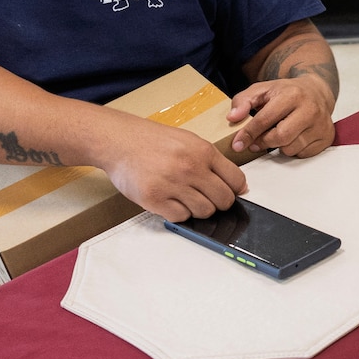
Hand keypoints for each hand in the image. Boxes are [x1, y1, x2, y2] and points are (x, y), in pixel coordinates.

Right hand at [100, 117, 247, 221]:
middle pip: (223, 200)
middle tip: (206, 198)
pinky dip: (178, 213)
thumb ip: (213, 162)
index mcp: (204, 151)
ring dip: (198, 209)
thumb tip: (238, 187)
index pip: (236, 180)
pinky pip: (180, 217)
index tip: (229, 193)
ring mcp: (173, 184)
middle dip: (219, 203)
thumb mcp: (190, 141)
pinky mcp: (154, 199)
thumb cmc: (154, 141)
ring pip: (204, 212)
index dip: (235, 190)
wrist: (120, 141)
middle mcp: (191, 168)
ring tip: (185, 198)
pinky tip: (171, 201)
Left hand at [227, 77, 335, 156]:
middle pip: (280, 137)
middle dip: (264, 143)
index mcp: (293, 94)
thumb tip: (233, 118)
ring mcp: (321, 124)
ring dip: (279, 147)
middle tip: (256, 143)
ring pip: (291, 148)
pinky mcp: (326, 137)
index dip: (248, 133)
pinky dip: (293, 149)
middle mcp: (310, 109)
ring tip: (279, 134)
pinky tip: (293, 137)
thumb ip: (243, 101)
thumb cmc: (287, 92)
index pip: (266, 119)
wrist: (317, 91)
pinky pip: (302, 154)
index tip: (237, 144)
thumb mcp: (262, 89)